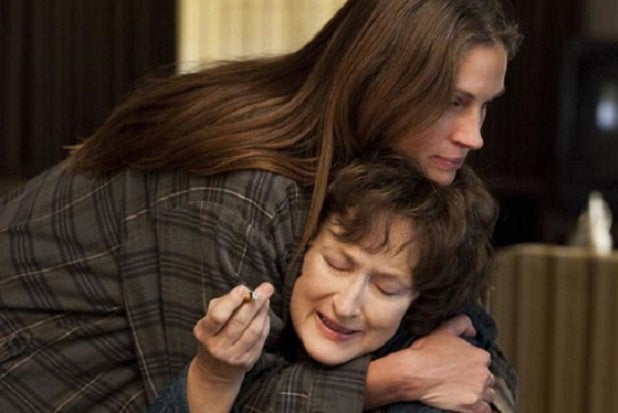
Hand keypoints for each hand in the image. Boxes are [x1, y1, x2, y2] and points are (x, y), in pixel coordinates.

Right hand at [192, 282, 274, 384]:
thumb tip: (245, 291)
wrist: (215, 370)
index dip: (232, 301)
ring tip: (267, 299)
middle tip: (267, 288)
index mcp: (204, 333)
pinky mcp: (248, 361)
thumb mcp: (208, 320)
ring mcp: (234, 356)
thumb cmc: (214, 336)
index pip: (218, 316)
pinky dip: (265, 323)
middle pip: (239, 322)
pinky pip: (260, 338)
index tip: (243, 288)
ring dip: (262, 312)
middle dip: (255, 302)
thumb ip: (224, 304)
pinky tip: (265, 314)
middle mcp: (218, 347)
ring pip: (253, 330)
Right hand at [366, 315, 494, 412]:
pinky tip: (467, 403)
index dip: (473, 363)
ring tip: (463, 392)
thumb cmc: (426, 352)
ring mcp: (479, 391)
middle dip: (477, 379)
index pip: (484, 361)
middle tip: (460, 380)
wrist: (413, 373)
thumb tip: (473, 330)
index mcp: (480, 355)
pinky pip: (485, 410)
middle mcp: (483, 373)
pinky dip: (478, 407)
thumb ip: (462, 323)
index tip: (462, 367)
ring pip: (488, 394)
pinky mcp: (472, 407)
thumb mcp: (443, 330)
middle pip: (488, 378)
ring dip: (479, 393)